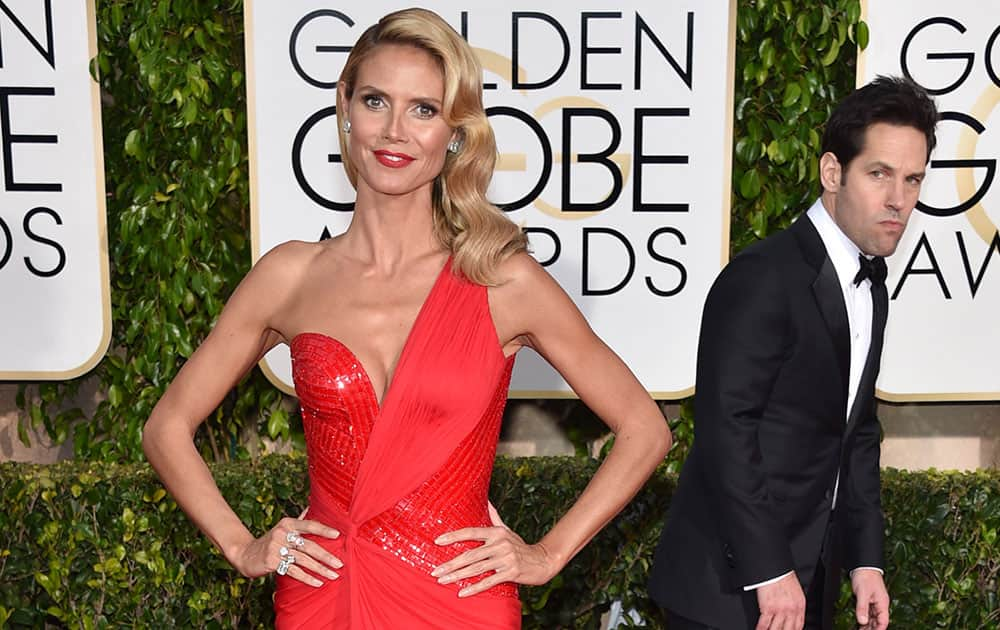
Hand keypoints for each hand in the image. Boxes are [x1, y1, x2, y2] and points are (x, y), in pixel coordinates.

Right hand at [229, 516, 341, 586]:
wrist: (245, 554)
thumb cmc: (269, 541)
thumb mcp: (282, 528)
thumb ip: (298, 520)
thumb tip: (310, 505)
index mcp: (287, 523)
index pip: (309, 525)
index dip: (324, 530)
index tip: (338, 535)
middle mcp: (282, 534)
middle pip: (309, 546)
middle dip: (326, 556)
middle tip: (340, 564)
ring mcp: (276, 548)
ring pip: (303, 560)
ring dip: (320, 569)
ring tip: (333, 575)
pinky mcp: (272, 562)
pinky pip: (294, 571)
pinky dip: (307, 578)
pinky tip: (318, 582)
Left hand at [431, 503, 558, 596]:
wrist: (542, 561)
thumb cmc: (519, 546)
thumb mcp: (506, 530)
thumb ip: (494, 516)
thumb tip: (486, 498)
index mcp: (496, 532)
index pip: (471, 532)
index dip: (453, 536)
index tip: (437, 541)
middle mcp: (500, 544)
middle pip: (470, 554)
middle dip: (450, 564)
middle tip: (434, 571)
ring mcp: (505, 558)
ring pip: (476, 569)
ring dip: (457, 576)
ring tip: (442, 581)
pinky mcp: (510, 573)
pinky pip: (488, 582)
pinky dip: (474, 588)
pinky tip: (461, 593)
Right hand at [755, 572, 804, 629]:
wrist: (775, 568)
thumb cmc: (784, 576)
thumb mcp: (797, 591)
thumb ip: (796, 604)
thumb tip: (793, 614)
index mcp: (799, 605)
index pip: (798, 626)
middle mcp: (791, 610)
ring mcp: (779, 610)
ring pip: (776, 629)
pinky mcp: (768, 608)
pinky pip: (764, 623)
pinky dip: (761, 629)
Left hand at [851, 569, 889, 628]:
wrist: (863, 566)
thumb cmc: (866, 576)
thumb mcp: (863, 593)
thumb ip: (862, 607)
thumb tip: (862, 621)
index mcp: (882, 603)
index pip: (883, 621)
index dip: (879, 629)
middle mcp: (880, 604)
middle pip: (878, 621)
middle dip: (872, 628)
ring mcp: (874, 603)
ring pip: (872, 618)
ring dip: (868, 625)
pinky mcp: (868, 600)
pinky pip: (868, 613)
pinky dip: (864, 619)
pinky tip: (860, 623)